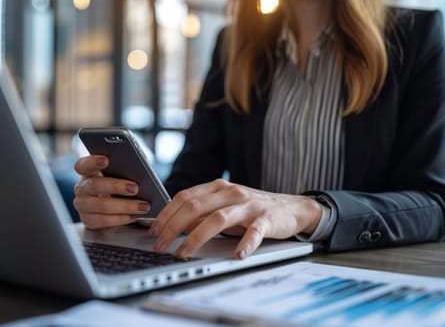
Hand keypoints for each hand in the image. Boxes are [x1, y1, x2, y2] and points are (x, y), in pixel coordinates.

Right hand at [73, 155, 150, 228]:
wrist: (114, 207)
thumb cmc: (121, 184)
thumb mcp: (122, 175)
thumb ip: (126, 170)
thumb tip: (141, 172)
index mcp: (88, 171)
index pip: (83, 164)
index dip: (93, 162)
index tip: (106, 160)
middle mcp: (82, 187)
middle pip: (95, 185)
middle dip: (116, 186)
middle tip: (135, 188)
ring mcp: (82, 205)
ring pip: (101, 205)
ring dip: (125, 206)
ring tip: (143, 206)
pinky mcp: (88, 220)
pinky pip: (103, 220)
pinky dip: (121, 218)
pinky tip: (135, 216)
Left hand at [150, 179, 322, 258]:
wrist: (291, 208)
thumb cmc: (253, 209)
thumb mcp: (225, 206)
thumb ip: (202, 213)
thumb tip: (174, 226)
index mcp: (218, 187)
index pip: (185, 196)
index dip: (166, 214)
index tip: (153, 230)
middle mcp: (231, 192)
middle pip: (195, 206)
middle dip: (172, 227)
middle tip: (159, 245)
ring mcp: (249, 205)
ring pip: (218, 218)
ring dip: (196, 237)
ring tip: (183, 253)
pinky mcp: (266, 219)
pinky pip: (254, 232)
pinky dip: (244, 244)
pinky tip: (236, 256)